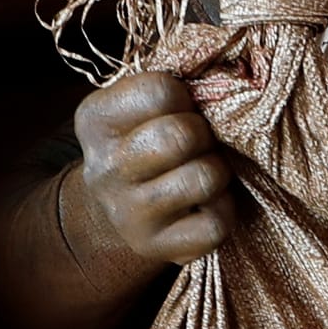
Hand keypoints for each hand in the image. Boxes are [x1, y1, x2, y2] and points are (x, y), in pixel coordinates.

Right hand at [71, 72, 233, 264]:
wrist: (121, 207)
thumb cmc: (146, 141)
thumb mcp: (140, 106)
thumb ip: (173, 86)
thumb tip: (232, 81)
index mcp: (95, 120)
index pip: (160, 91)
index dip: (186, 97)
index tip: (181, 110)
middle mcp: (104, 168)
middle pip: (181, 136)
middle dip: (205, 135)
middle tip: (199, 143)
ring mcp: (127, 213)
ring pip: (204, 178)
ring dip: (217, 171)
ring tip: (203, 171)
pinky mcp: (155, 247)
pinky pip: (215, 224)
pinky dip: (223, 211)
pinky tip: (205, 204)